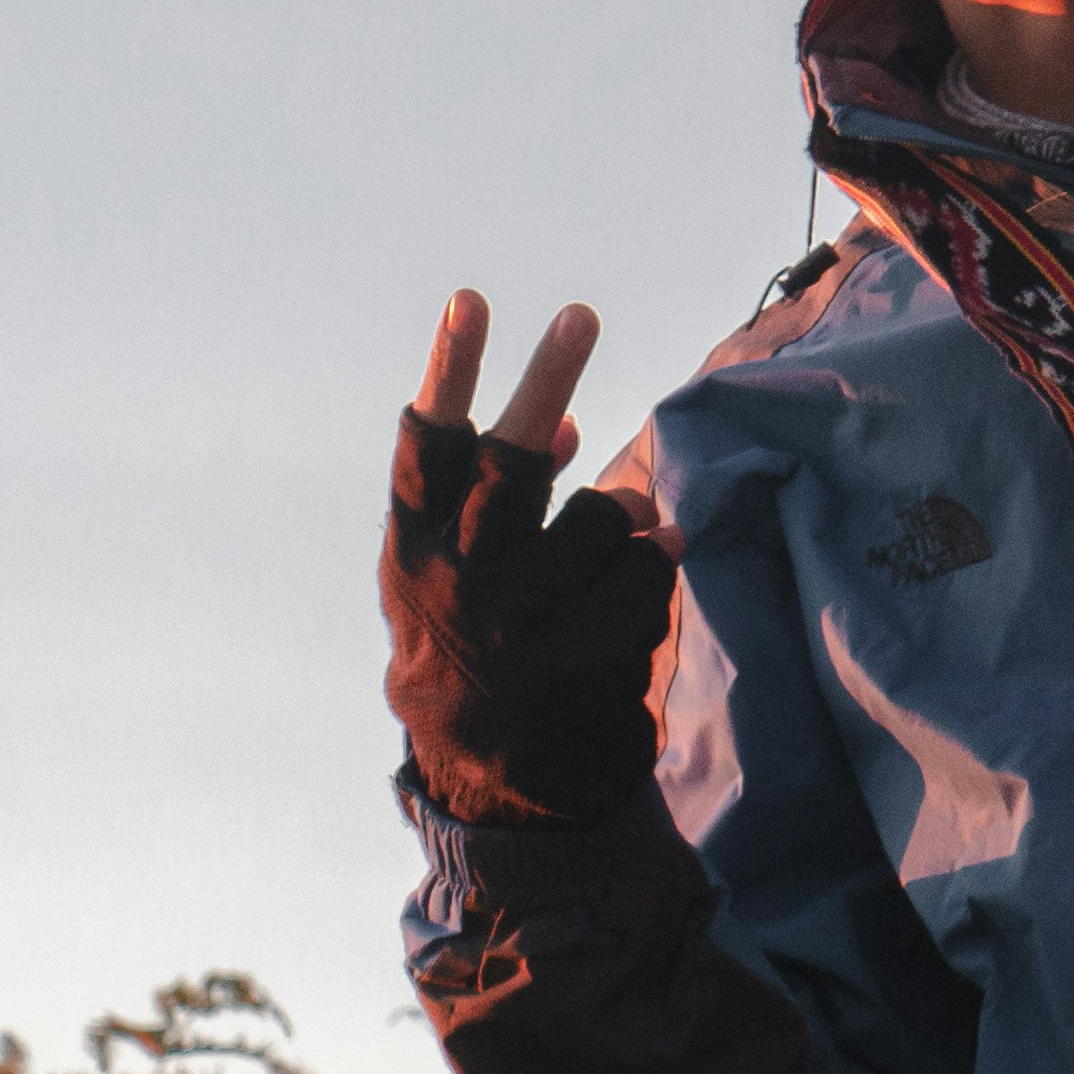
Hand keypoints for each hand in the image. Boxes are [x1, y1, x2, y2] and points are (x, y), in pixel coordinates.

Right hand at [383, 290, 672, 827]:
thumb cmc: (472, 639)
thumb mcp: (451, 572)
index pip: (427, 449)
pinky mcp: (588, 656)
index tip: (470, 301)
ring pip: (606, 517)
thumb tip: (561, 427)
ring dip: (629, 520)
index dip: (449, 372)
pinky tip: (635, 594)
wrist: (492, 772)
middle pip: (511, 464)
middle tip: (579, 314)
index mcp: (414, 553)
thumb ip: (489, 502)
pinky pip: (653, 573)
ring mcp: (524, 623)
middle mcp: (459, 582)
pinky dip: (658, 569)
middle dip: (547, 379)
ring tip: (614, 548)